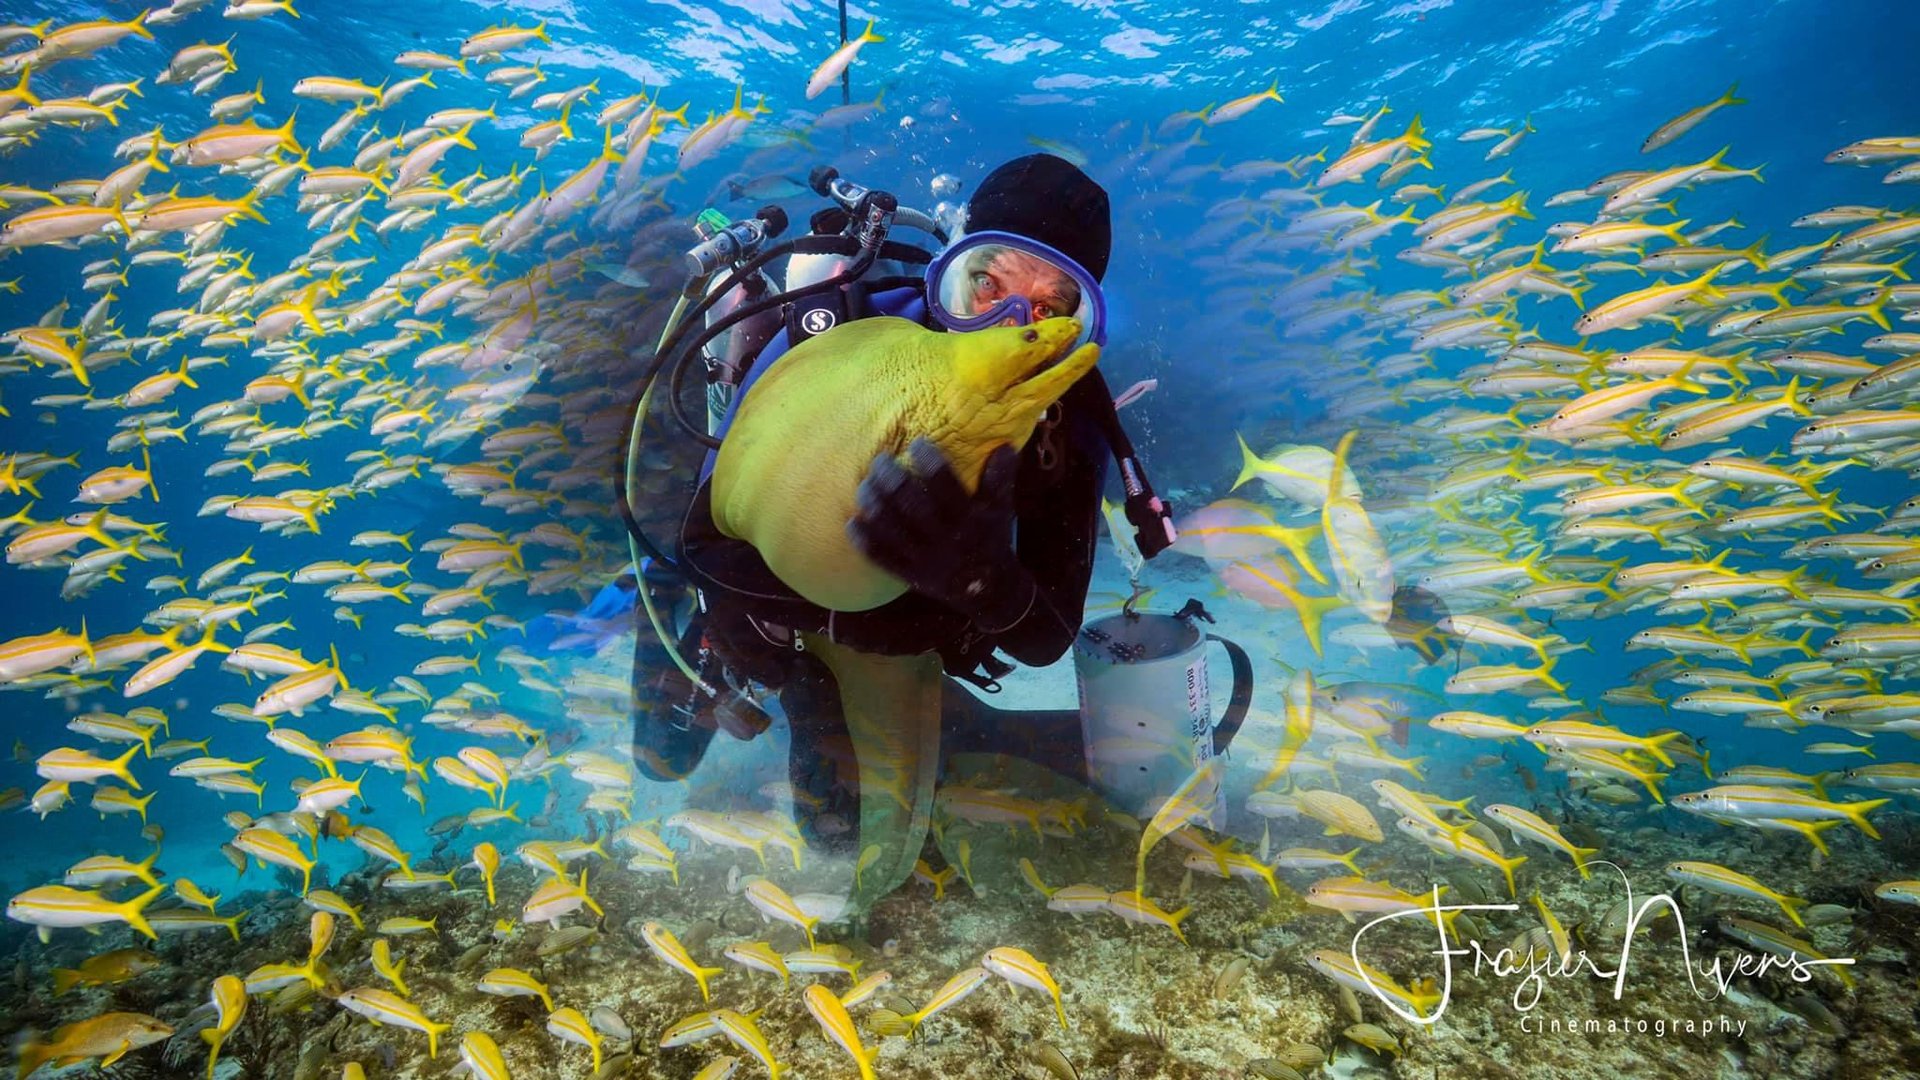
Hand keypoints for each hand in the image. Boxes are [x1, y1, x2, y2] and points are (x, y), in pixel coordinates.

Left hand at [847, 437, 1036, 630]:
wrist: (989, 593)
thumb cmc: (992, 539)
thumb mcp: (1001, 510)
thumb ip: (1000, 478)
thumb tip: (1005, 444)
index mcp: (969, 520)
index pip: (945, 486)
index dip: (929, 462)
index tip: (916, 444)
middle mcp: (946, 540)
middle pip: (912, 505)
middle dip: (892, 478)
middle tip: (880, 460)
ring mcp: (926, 560)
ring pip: (892, 529)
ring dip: (873, 503)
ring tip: (864, 483)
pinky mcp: (911, 575)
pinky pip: (881, 558)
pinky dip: (864, 540)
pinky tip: (852, 522)